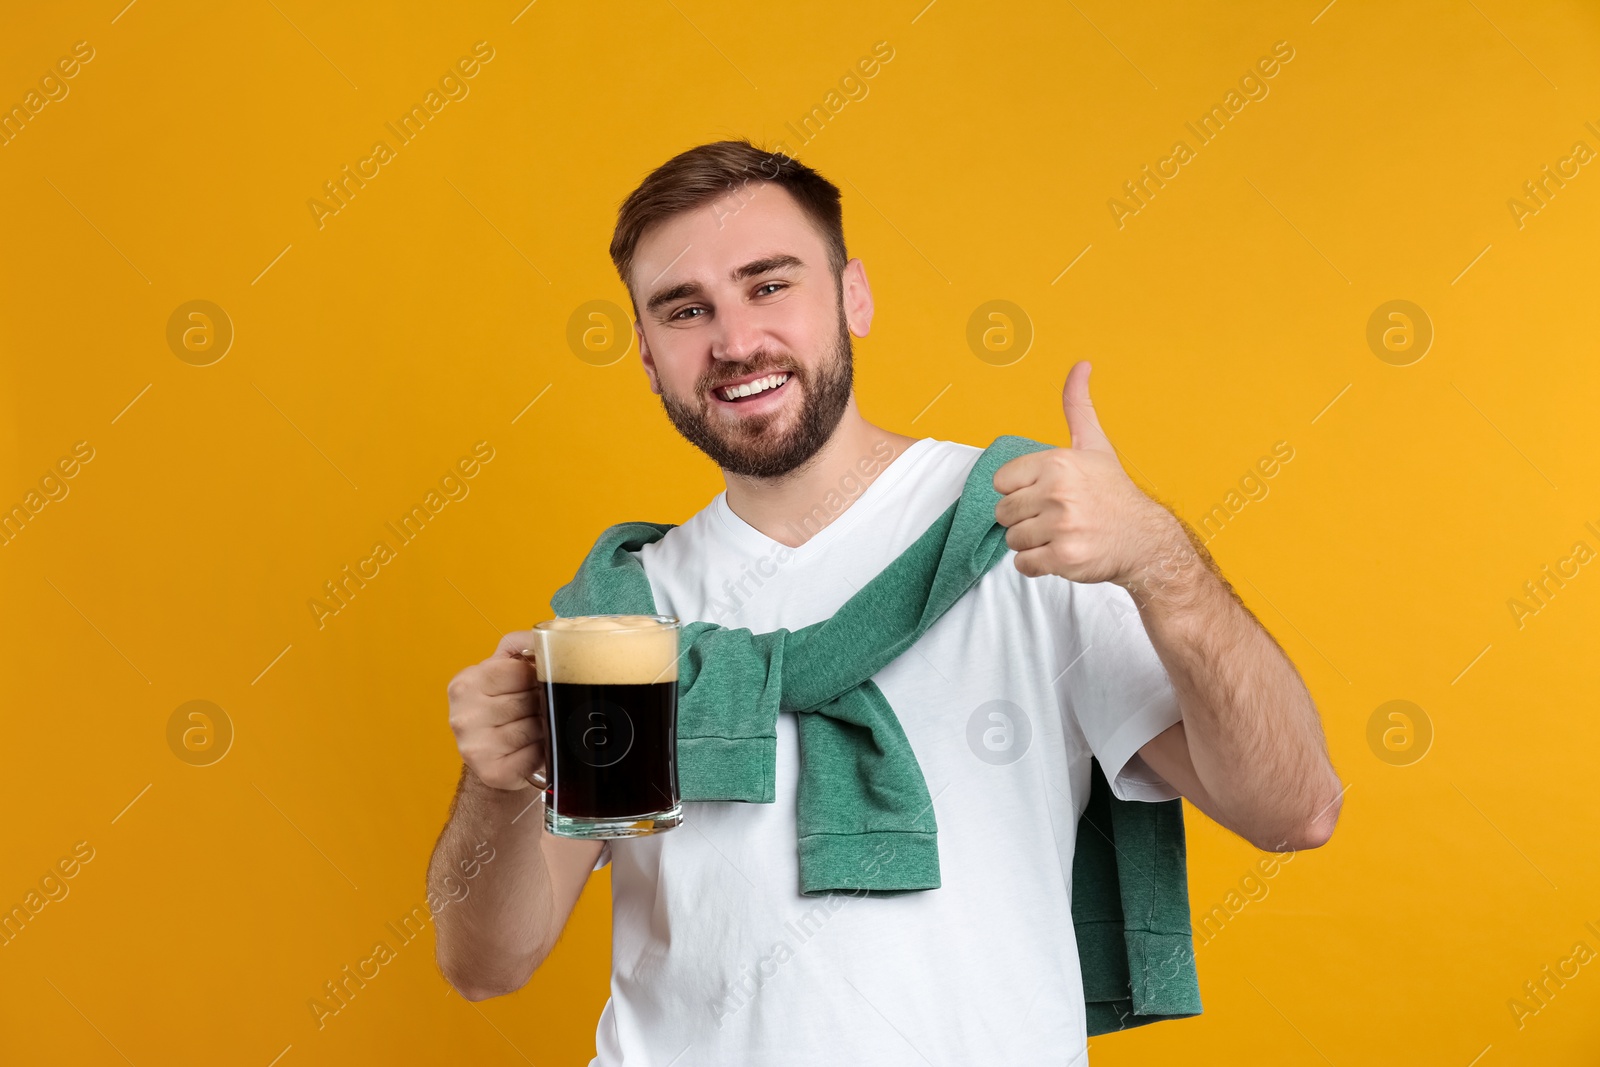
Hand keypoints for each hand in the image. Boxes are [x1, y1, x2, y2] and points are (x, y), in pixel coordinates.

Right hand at [446, 631, 549, 791]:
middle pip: (528, 701)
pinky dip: (542, 752)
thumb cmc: (504, 706)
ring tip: (535, 728)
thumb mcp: (506, 670)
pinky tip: (532, 750)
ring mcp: (475, 746)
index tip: (534, 684)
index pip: (519, 672)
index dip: (536, 677)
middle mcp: (463, 716)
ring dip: (544, 728)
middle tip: (537, 709)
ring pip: (535, 728)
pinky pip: (535, 756)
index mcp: (466, 683)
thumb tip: (547, 632)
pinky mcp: (492, 771)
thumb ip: (521, 645)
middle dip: (541, 704)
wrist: (494, 757)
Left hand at [993, 361, 1187, 590]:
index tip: (1044, 494)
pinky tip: (1060, 552)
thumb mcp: (1095, 445)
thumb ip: (1078, 406)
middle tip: (1054, 518)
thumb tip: (1080, 365)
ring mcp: (1061, 526)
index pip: (1001, 482)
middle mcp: (1058, 492)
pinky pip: (1023, 564)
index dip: (1020, 491)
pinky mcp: (1064, 557)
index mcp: (1057, 463)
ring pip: (1012, 540)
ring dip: (1032, 542)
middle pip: (1003, 513)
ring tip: (1060, 534)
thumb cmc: (1113, 493)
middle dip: (1024, 519)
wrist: (1145, 540)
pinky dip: (1037, 564)